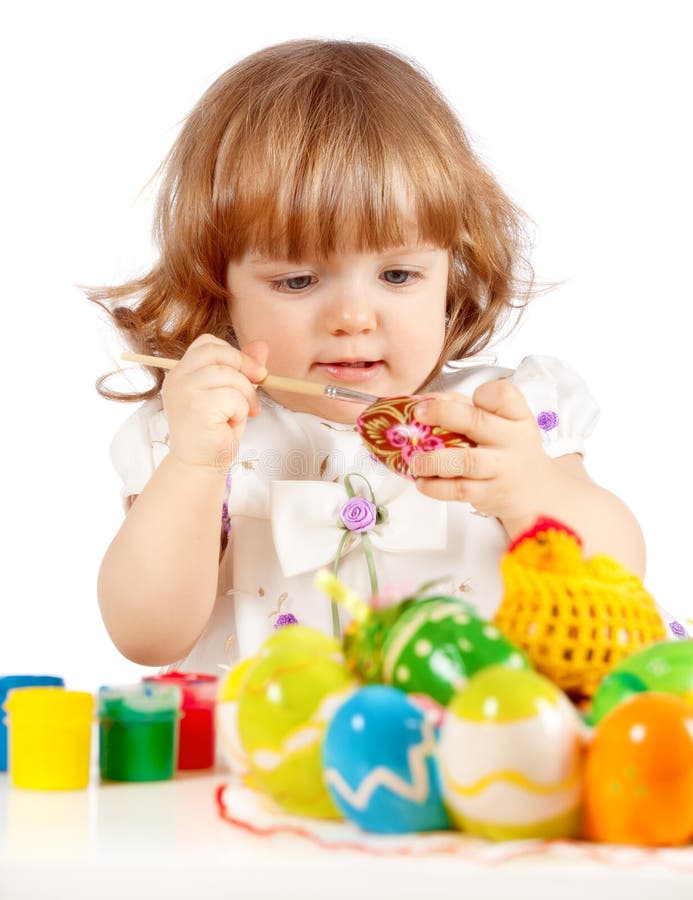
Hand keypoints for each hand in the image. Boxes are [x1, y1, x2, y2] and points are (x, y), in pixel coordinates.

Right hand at [161, 334, 268, 471]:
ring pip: (229, 375)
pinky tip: (230, 424)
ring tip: (242, 413)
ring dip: (245, 395)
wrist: (201, 465)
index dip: (234, 353)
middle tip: (257, 385)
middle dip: (244, 366)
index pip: (207, 343)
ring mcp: (184, 392)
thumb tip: (262, 345)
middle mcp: (178, 378)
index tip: (252, 372)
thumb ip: (243, 368)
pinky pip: (232, 396)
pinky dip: (240, 410)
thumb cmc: (215, 431)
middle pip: (216, 352)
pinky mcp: (196, 407)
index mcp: (182, 372)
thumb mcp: (232, 393)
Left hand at [409, 379, 555, 520]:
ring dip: (433, 460)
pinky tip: (423, 482)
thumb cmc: (509, 450)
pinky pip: (459, 489)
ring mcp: (501, 468)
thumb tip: (427, 401)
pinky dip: (435, 487)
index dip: (483, 393)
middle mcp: (512, 440)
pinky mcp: (490, 494)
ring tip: (416, 460)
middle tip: (418, 414)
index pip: (504, 395)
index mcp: (516, 416)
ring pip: (465, 461)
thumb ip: (466, 407)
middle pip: (476, 422)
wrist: (536, 492)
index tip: (466, 397)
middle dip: (442, 414)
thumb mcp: (500, 423)